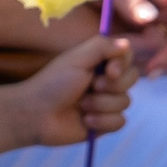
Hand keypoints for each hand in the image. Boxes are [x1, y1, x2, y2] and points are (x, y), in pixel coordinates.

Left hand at [0, 35, 130, 148]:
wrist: (36, 115)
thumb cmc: (52, 83)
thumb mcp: (76, 59)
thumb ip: (102, 47)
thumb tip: (127, 42)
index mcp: (99, 63)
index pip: (127, 57)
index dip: (123, 65)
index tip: (110, 71)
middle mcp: (106, 81)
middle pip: (131, 79)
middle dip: (111, 87)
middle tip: (91, 87)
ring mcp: (106, 103)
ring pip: (125, 102)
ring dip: (101, 104)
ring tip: (81, 106)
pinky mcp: (105, 124)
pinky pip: (120, 122)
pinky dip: (103, 121)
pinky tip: (86, 121)